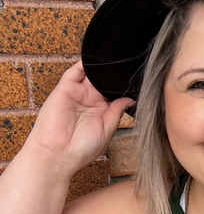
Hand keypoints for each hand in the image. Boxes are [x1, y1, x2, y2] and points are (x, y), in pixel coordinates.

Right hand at [21, 60, 133, 176]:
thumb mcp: (107, 131)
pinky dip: (84, 63)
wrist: (58, 154)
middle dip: (113, 75)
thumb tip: (130, 99)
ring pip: (90, 74)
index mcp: (101, 112)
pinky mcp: (65, 88)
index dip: (122, 87)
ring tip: (113, 61)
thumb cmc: (81, 149)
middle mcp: (89, 101)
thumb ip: (117, 113)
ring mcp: (77, 94)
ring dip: (100, 67)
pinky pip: (74, 71)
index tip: (135, 80)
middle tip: (126, 66)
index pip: (113, 93)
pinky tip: (96, 59)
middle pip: (103, 82)